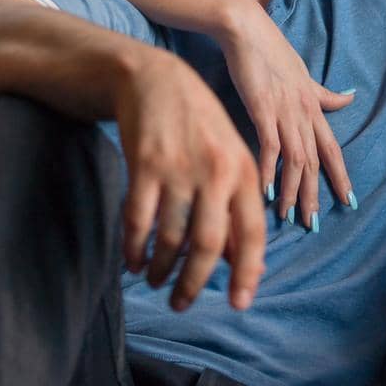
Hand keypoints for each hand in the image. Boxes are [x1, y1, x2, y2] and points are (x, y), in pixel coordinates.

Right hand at [114, 52, 265, 311]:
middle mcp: (217, 172)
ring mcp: (179, 169)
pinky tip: (134, 261)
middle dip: (194, 283)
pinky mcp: (144, 167)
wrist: (156, 80)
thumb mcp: (231, 159)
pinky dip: (134, 249)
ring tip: (156, 280)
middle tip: (182, 304)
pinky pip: (138, 222)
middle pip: (208, 245)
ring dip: (161, 269)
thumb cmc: (200, 127)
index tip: (240, 304)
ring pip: (170, 239)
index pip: (252, 233)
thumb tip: (243, 261)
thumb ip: (238, 207)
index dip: (247, 272)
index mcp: (245, 171)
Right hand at [218, 0, 355, 230]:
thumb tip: (350, 99)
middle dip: (315, 194)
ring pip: (296, 158)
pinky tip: (266, 191)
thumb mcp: (304, 75)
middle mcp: (304, 111)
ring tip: (289, 216)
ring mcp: (284, 110)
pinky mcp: (262, 107)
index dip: (340, 175)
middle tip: (315, 224)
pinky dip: (269, 169)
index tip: (349, 200)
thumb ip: (324, 94)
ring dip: (292, 190)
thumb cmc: (272, 53)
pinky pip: (270, 145)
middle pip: (315, 161)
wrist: (246, 29)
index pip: (332, 148)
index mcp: (314, 105)